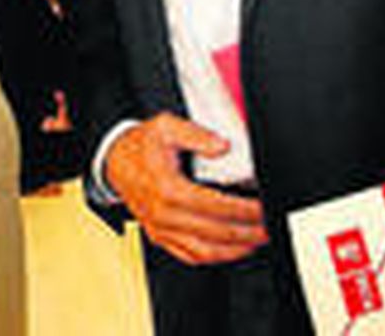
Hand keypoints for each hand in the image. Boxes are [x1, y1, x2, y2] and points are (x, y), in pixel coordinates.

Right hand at [105, 112, 267, 264]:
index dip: (244, 210)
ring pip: (205, 251)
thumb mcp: (165, 126)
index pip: (216, 206)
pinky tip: (231, 249)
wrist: (115, 161)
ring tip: (256, 240)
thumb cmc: (140, 146)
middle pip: (216, 232)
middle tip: (269, 226)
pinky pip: (190, 255)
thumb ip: (196, 134)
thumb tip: (222, 145)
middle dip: (248, 232)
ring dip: (236, 250)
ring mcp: (161, 229)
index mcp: (168, 188)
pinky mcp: (160, 237)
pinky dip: (214, 257)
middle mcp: (164, 213)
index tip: (263, 207)